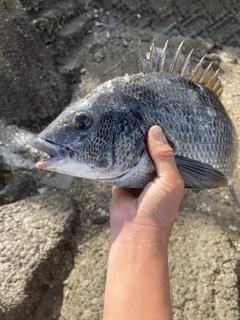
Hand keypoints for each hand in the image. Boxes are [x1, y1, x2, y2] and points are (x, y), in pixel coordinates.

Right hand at [110, 125, 183, 244]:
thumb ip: (164, 157)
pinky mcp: (120, 182)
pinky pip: (119, 166)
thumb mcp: (169, 181)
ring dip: (131, 147)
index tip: (156, 120)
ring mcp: (136, 179)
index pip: (166, 152)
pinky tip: (115, 142)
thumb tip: (156, 131)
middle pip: (148, 153)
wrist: (136, 232)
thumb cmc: (159, 210)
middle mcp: (153, 176)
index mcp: (169, 176)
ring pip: (133, 158)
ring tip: (126, 125)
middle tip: (139, 119)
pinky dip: (118, 157)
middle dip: (145, 140)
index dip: (162, 138)